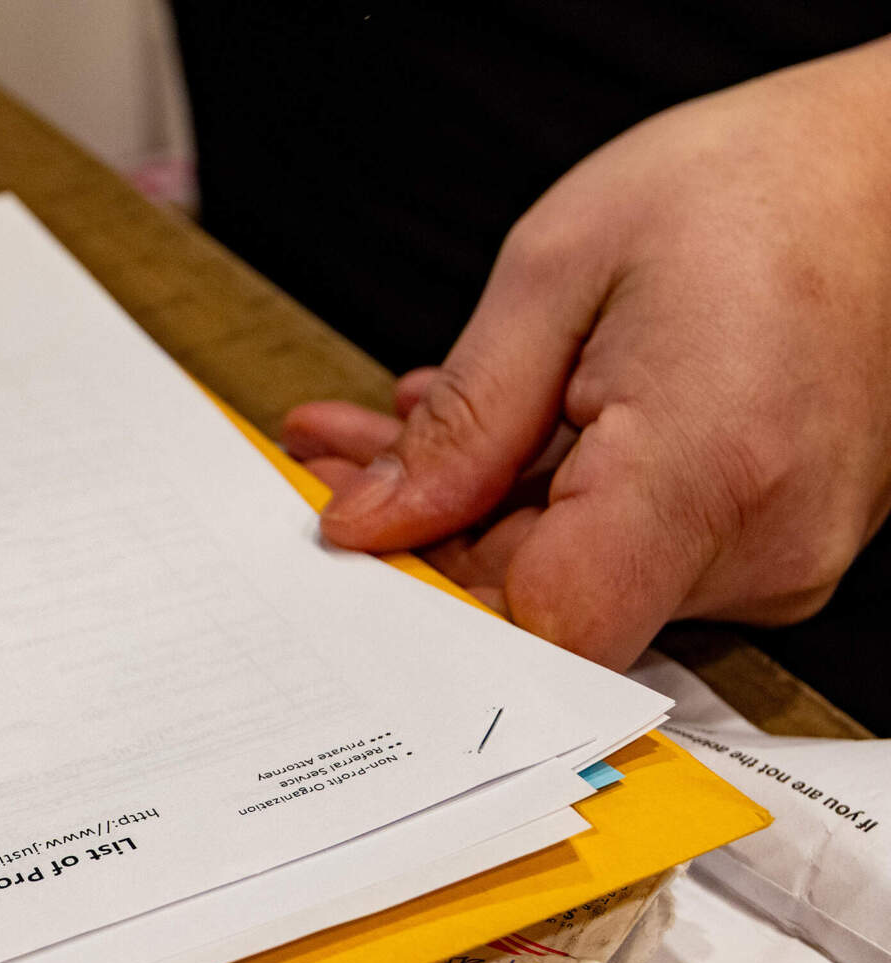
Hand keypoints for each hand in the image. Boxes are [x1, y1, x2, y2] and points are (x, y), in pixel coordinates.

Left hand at [281, 37, 890, 669]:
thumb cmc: (750, 187)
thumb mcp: (559, 270)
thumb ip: (463, 420)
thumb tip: (373, 522)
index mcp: (711, 465)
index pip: (550, 627)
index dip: (434, 605)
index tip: (357, 549)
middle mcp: (762, 541)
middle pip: (545, 610)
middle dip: (418, 538)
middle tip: (334, 463)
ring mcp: (777, 556)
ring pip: (573, 581)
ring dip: (467, 514)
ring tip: (387, 434)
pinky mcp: (770, 548)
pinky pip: (622, 556)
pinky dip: (538, 505)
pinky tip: (484, 442)